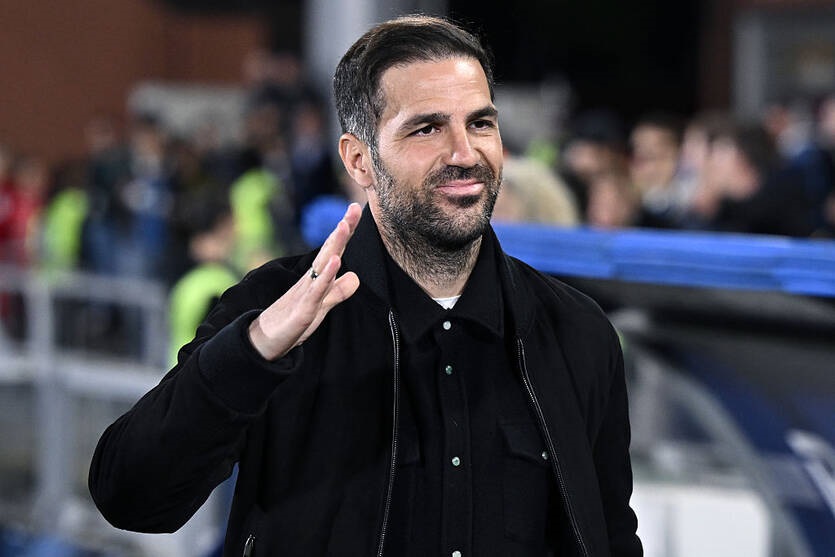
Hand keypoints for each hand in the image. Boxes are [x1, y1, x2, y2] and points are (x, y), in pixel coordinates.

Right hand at [248, 203, 361, 359]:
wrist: (266, 339)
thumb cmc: (294, 320)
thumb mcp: (322, 305)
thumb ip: (338, 291)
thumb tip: (355, 277)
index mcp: (317, 277)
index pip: (334, 250)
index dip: (346, 232)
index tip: (354, 209)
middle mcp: (311, 279)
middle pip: (330, 250)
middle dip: (342, 229)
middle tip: (353, 208)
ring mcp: (307, 292)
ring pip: (323, 264)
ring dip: (334, 245)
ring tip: (344, 225)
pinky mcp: (304, 308)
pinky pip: (317, 289)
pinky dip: (327, 275)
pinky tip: (335, 261)